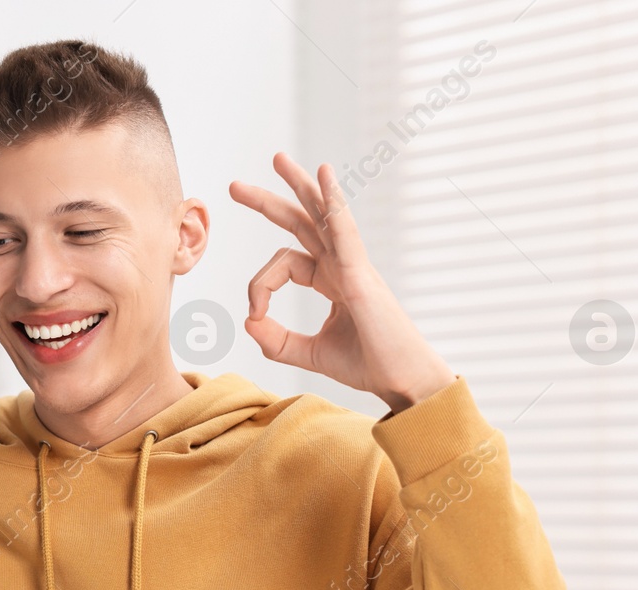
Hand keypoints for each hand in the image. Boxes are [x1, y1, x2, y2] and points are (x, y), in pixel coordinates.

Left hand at [229, 153, 454, 412]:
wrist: (402, 381)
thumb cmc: (367, 364)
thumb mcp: (309, 353)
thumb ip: (276, 340)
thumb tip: (248, 321)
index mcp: (331, 279)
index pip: (283, 265)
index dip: (259, 286)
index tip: (255, 315)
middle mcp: (342, 265)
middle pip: (301, 221)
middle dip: (268, 201)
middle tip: (235, 186)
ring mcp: (353, 266)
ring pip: (322, 215)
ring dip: (300, 185)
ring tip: (277, 159)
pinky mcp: (361, 276)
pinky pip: (344, 231)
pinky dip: (333, 203)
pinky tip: (324, 174)